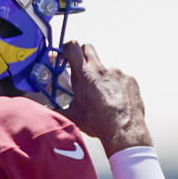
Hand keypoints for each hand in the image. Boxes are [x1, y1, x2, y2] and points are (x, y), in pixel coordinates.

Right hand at [63, 42, 151, 156]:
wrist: (124, 131)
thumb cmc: (98, 124)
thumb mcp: (73, 116)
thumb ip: (58, 110)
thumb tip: (46, 112)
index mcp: (84, 75)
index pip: (72, 47)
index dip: (68, 49)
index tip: (66, 57)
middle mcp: (101, 70)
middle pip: (88, 49)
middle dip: (83, 56)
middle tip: (82, 71)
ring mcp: (118, 73)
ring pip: (105, 68)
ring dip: (102, 78)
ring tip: (103, 97)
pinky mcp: (130, 80)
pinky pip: (121, 79)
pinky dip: (117, 87)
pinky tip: (117, 102)